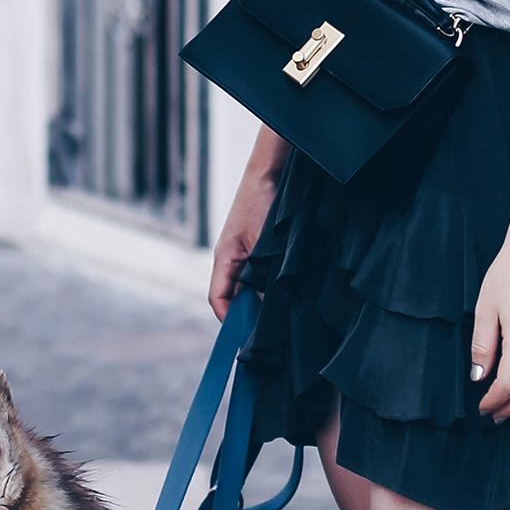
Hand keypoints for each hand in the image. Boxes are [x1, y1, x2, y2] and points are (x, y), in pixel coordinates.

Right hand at [208, 152, 283, 318]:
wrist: (273, 171)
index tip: (245, 338)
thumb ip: (262, 277)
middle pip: (235, 298)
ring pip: (251, 288)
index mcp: (225, 259)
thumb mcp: (263, 246)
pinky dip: (273, 287)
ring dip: (264, 300)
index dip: (230, 321)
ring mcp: (246, 255)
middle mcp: (233, 260)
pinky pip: (262, 276)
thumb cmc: (262, 203)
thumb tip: (267, 307)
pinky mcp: (262, 250)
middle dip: (250, 314)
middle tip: (270, 333)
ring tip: (283, 314)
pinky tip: (290, 292)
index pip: (218, 300)